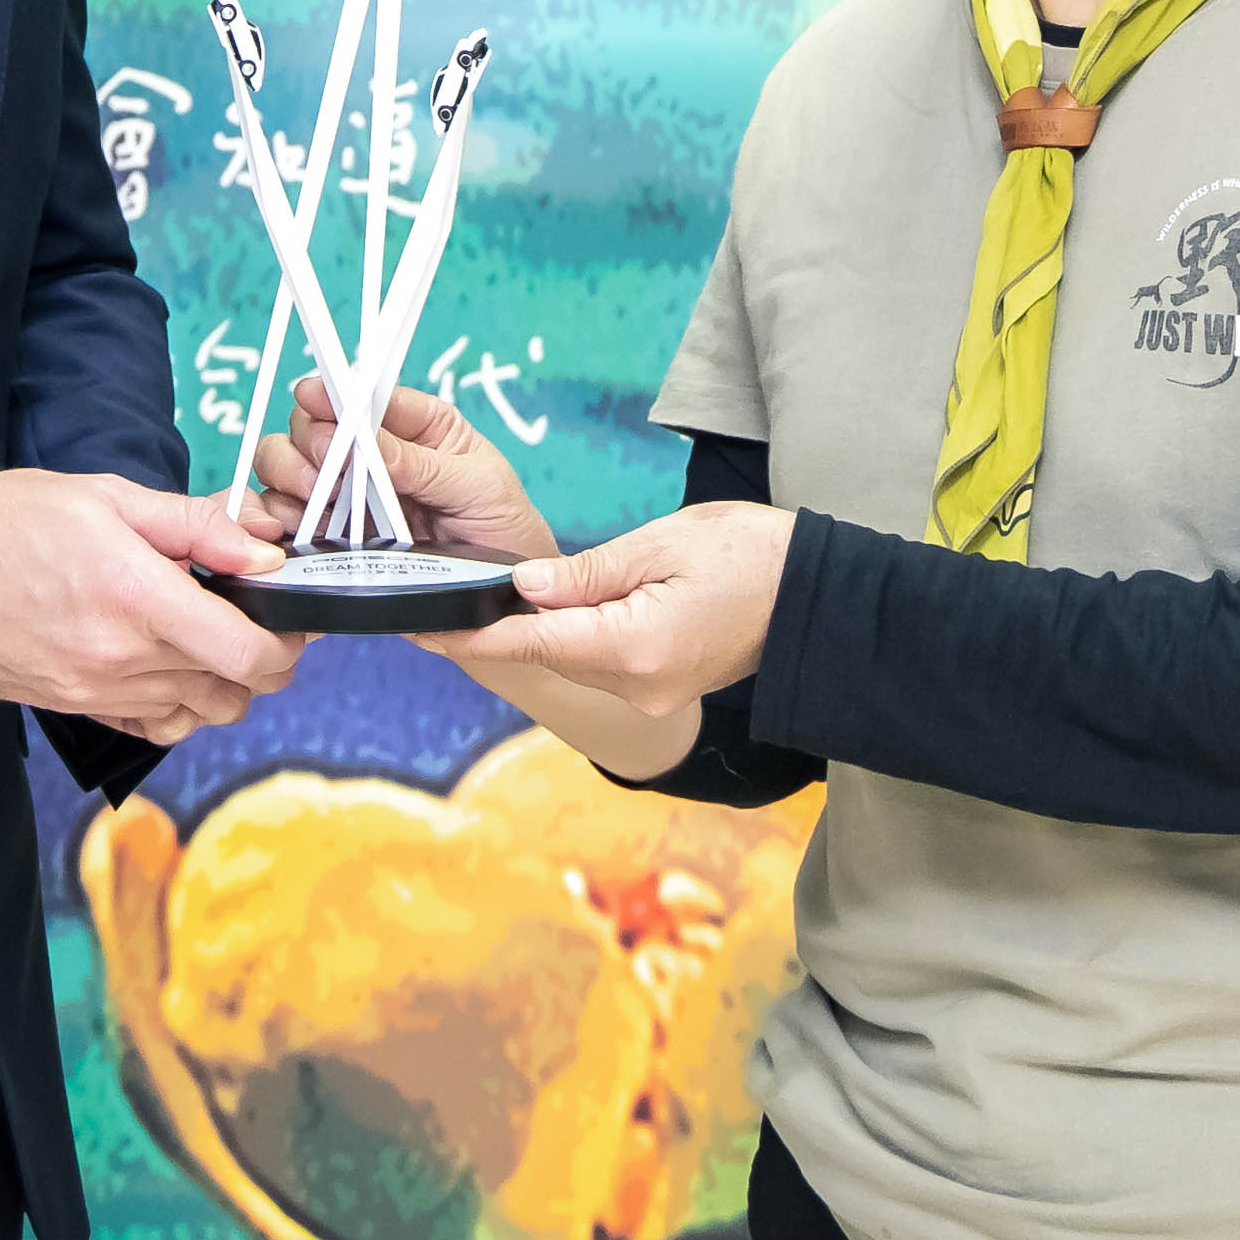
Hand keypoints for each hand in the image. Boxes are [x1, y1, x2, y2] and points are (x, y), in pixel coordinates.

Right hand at [0, 469, 303, 741]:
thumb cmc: (12, 522)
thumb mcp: (111, 497)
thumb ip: (197, 524)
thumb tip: (261, 550)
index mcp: (139, 598)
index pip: (248, 651)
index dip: (288, 639)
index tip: (292, 611)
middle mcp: (124, 658)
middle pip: (237, 690)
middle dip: (267, 658)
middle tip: (260, 617)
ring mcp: (100, 692)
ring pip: (202, 714)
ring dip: (226, 684)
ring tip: (213, 638)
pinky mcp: (78, 708)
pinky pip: (156, 727)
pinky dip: (181, 707)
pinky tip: (172, 667)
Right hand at [241, 377, 559, 568]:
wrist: (506, 597)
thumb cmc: (504, 528)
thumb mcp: (476, 486)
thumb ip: (418, 462)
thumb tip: (363, 436)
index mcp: (417, 425)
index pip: (364, 395)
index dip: (332, 392)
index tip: (311, 398)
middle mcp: (374, 452)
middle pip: (312, 424)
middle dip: (306, 441)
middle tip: (320, 471)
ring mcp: (349, 495)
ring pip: (288, 466)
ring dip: (288, 477)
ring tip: (313, 501)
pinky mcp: (334, 538)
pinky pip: (289, 518)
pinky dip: (281, 519)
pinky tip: (294, 530)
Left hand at [436, 502, 793, 718]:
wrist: (816, 599)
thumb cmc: (750, 556)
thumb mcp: (663, 543)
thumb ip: (587, 571)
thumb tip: (523, 584)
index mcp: (633, 648)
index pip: (533, 641)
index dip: (474, 633)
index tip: (423, 625)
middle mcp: (636, 687)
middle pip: (547, 654)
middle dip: (498, 626)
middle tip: (441, 596)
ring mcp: (649, 696)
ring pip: (571, 660)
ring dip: (536, 630)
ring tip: (488, 594)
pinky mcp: (659, 690)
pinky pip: (599, 663)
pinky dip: (570, 637)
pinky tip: (550, 608)